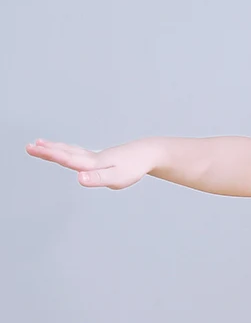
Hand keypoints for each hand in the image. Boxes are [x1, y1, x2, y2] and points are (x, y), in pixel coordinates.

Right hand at [26, 138, 157, 189]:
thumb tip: (78, 178)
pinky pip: (80, 152)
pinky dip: (68, 150)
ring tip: (41, 143)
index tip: (32, 148)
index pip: (66, 158)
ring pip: (72, 150)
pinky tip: (68, 152)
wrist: (149, 153)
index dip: (49, 154)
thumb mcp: (117, 178)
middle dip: (46, 150)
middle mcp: (92, 158)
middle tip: (28, 146)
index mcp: (92, 163)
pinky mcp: (103, 157)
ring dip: (55, 148)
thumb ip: (97, 179)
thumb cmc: (134, 167)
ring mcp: (97, 156)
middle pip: (65, 152)